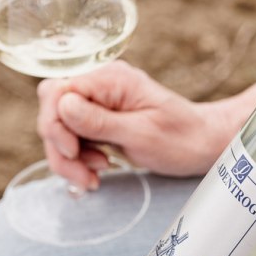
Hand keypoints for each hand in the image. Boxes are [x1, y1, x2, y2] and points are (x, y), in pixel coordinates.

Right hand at [37, 61, 241, 189]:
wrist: (203, 144)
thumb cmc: (181, 138)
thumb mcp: (141, 133)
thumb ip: (100, 121)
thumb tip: (63, 106)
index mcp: (110, 79)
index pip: (57, 91)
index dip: (56, 124)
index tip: (74, 152)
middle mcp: (100, 85)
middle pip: (53, 110)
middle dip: (60, 147)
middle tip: (84, 174)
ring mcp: (98, 101)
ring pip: (59, 127)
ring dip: (69, 158)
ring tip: (94, 176)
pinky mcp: (99, 118)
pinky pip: (72, 136)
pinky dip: (78, 158)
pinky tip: (97, 170)